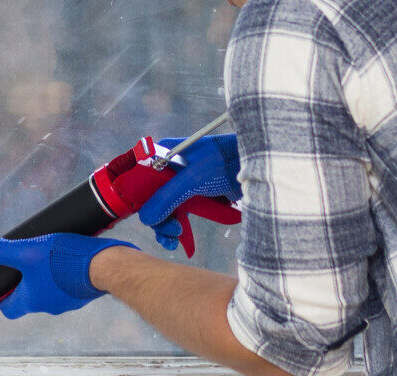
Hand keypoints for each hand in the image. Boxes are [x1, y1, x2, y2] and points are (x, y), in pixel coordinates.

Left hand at [0, 233, 137, 317]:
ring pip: (50, 290)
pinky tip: (68, 256)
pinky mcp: (83, 292)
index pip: (9, 309)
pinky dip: (65, 273)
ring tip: (49, 254)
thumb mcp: (27, 251)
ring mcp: (68, 301)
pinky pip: (68, 284)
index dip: (2, 297)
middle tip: (26, 259)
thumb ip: (2, 251)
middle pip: (30, 296)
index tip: (2, 283)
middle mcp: (49, 306)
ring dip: (47, 275)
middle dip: (26, 279)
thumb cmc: (64, 260)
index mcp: (32, 301)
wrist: (106, 266)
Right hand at [136, 134, 242, 252]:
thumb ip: (167, 198)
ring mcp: (182, 183)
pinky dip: (178, 227)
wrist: (255, 168)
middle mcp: (170, 168)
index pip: (141, 179)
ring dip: (166, 226)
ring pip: (165, 208)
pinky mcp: (195, 196)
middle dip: (158, 218)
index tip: (147, 217)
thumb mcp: (193, 179)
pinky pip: (179, 213)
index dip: (140, 199)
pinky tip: (179, 241)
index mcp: (164, 155)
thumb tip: (145, 219)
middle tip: (171, 232)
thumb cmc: (223, 162)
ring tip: (174, 240)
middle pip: (152, 197)